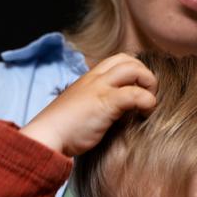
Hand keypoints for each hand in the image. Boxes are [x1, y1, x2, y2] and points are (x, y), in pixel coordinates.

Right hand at [20, 53, 156, 156]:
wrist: (47, 137)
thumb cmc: (64, 129)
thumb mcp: (83, 108)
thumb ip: (98, 103)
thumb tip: (119, 112)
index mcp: (89, 78)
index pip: (117, 60)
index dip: (133, 71)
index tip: (138, 91)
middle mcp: (95, 78)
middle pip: (128, 59)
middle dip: (144, 74)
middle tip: (146, 97)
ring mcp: (100, 88)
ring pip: (134, 69)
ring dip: (149, 84)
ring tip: (147, 105)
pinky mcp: (106, 103)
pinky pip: (135, 94)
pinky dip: (147, 102)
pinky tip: (144, 115)